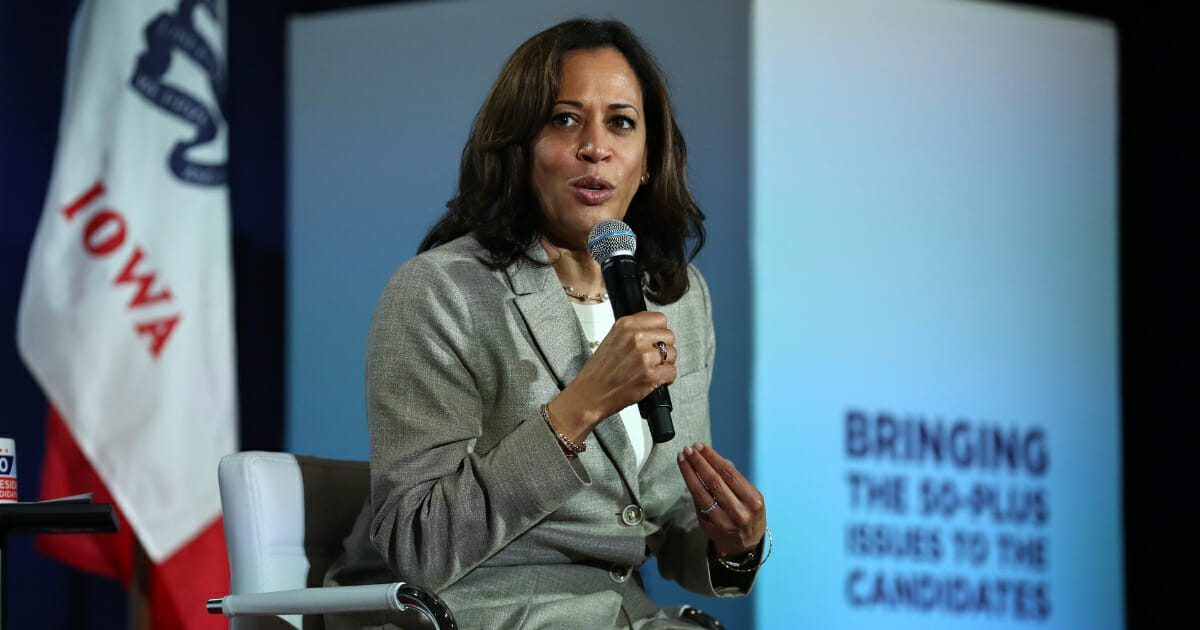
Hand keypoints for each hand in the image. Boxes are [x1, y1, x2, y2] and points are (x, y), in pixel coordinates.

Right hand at [548, 311, 676, 438]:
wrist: (589, 394)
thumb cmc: (599, 372)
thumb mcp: (612, 339)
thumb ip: (633, 331)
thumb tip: (652, 329)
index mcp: (626, 325)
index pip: (659, 318)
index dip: (659, 331)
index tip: (655, 339)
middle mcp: (636, 337)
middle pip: (669, 336)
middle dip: (664, 348)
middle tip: (653, 357)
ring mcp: (644, 356)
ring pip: (672, 354)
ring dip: (665, 363)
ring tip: (651, 369)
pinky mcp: (650, 375)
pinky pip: (672, 372)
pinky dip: (666, 379)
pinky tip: (654, 380)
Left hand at [677, 443, 765, 556]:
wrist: (746, 544)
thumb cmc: (749, 513)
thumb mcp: (751, 496)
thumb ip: (734, 479)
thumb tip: (710, 458)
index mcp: (753, 501)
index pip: (729, 473)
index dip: (712, 458)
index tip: (701, 447)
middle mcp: (739, 512)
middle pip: (713, 481)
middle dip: (698, 462)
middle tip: (688, 450)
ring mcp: (723, 522)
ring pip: (701, 493)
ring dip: (689, 473)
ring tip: (682, 459)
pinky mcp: (709, 528)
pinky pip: (697, 504)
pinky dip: (692, 488)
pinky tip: (687, 476)